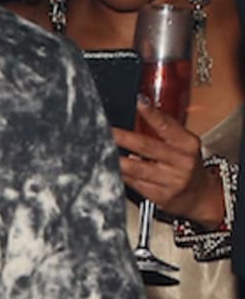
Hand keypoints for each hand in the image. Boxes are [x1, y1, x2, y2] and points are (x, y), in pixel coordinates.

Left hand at [112, 103, 224, 228]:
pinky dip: (119, 174)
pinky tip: (107, 166)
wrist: (200, 196)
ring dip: (115, 158)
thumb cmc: (185, 163)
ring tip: (99, 149)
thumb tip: (138, 107)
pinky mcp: (160, 197)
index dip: (152, 113)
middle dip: (122, 137)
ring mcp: (171, 181)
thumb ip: (164, 129)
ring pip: (136, 168)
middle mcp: (182, 162)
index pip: (167, 126)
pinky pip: (133, 183)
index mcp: (188, 144)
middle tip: (103, 129)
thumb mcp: (182, 144)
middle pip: (146, 146)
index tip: (137, 101)